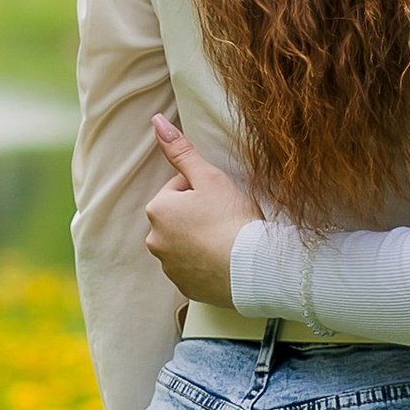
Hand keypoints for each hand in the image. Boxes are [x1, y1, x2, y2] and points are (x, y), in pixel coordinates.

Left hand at [143, 115, 264, 305]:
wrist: (254, 269)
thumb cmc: (232, 218)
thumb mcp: (209, 177)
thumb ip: (181, 150)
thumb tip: (157, 121)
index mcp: (158, 210)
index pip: (180, 188)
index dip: (205, 189)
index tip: (223, 199)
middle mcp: (155, 240)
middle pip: (180, 216)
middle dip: (199, 214)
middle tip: (226, 218)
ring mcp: (170, 267)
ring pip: (186, 242)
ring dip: (202, 239)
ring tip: (228, 239)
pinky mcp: (186, 287)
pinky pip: (195, 268)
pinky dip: (207, 263)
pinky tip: (226, 259)